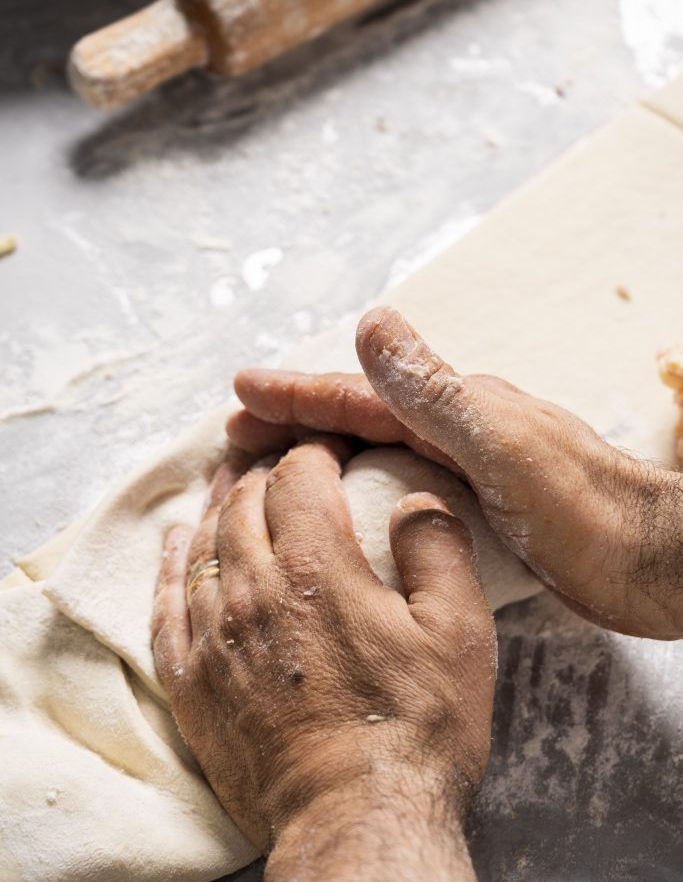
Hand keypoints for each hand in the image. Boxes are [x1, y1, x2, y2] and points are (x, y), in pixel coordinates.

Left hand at [152, 439, 496, 881]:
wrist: (357, 823)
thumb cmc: (416, 728)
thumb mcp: (458, 631)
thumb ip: (438, 548)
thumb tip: (415, 499)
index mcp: (314, 567)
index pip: (298, 477)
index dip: (316, 452)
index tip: (333, 452)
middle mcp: (252, 591)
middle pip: (243, 504)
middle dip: (266, 473)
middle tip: (283, 464)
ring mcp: (214, 638)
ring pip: (202, 547)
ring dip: (219, 507)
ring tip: (230, 484)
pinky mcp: (193, 684)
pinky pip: (166, 608)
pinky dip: (170, 568)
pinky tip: (175, 547)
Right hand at [228, 307, 682, 640]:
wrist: (653, 560)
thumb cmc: (585, 508)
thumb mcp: (502, 445)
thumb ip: (436, 392)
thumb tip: (372, 320)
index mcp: (455, 410)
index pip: (358, 395)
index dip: (296, 393)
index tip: (239, 392)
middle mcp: (458, 432)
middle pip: (360, 420)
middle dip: (296, 423)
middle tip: (237, 436)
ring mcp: (470, 471)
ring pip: (377, 457)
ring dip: (323, 459)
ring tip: (276, 473)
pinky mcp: (483, 512)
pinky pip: (401, 493)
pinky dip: (362, 496)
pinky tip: (350, 517)